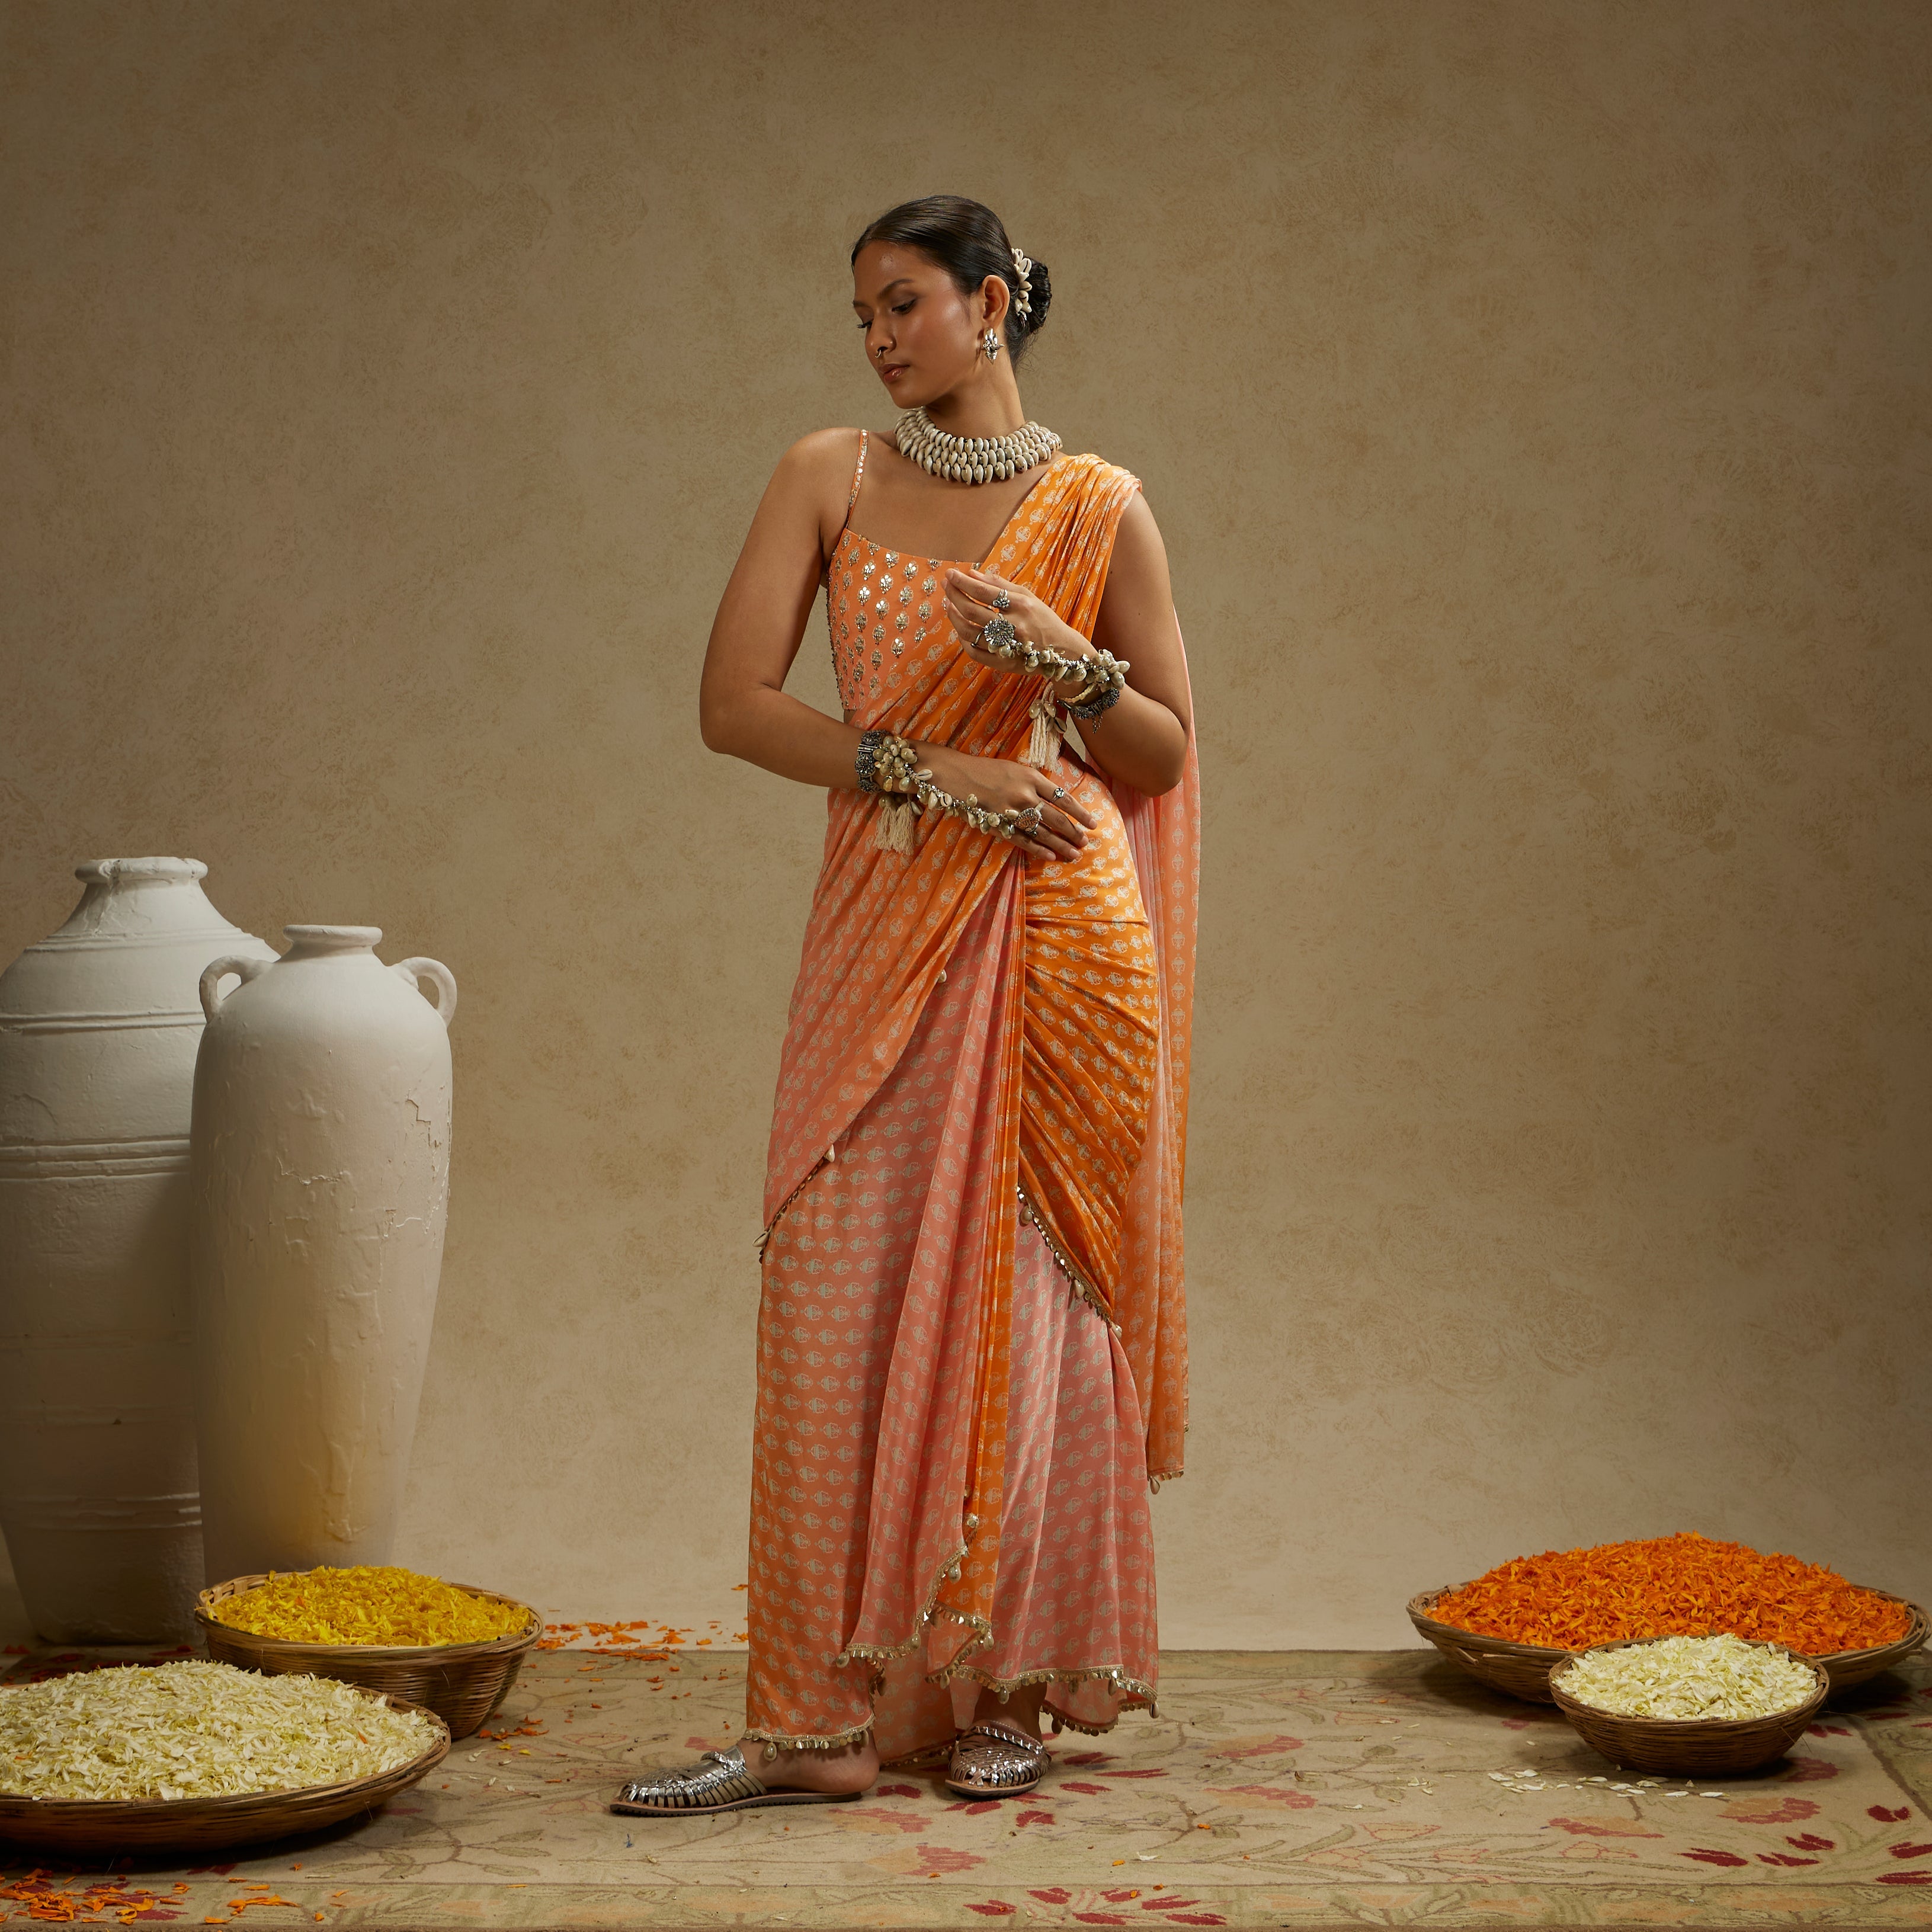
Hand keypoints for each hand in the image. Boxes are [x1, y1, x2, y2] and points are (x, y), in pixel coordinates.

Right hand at [914, 745, 1097, 863]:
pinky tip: (1051, 857)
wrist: (954, 774)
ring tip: (1074, 854)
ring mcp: (1011, 811)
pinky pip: (1022, 840)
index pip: (1063, 798)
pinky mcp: (998, 824)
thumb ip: (1035, 782)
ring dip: (1061, 845)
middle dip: (1073, 832)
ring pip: (1043, 832)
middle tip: (1085, 843)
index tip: (1093, 823)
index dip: (1080, 812)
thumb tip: (1057, 799)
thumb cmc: (986, 769)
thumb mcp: (1015, 768)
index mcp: (1031, 777)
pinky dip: (1038, 849)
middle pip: (1056, 817)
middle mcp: (1025, 794)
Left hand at [944, 567, 1093, 687]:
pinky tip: (959, 628)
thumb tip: (973, 574)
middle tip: (946, 585)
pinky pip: (974, 652)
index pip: (984, 591)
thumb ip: (1000, 585)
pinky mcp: (1003, 664)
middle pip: (972, 610)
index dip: (963, 582)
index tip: (951, 573)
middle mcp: (1014, 627)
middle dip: (954, 595)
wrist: (1062, 651)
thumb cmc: (1043, 619)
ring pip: (969, 632)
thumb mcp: (1028, 596)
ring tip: (948, 604)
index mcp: (1021, 606)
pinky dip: (963, 640)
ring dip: (954, 617)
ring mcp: (1007, 647)